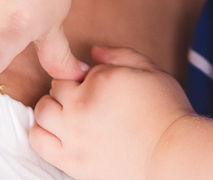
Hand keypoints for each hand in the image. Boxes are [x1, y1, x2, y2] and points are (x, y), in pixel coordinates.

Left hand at [31, 45, 195, 179]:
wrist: (173, 156)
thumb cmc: (167, 112)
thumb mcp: (150, 71)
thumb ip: (119, 55)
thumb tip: (94, 51)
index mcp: (99, 82)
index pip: (73, 69)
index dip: (84, 76)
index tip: (98, 87)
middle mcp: (80, 107)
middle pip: (54, 89)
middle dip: (67, 90)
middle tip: (86, 101)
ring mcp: (73, 136)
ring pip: (41, 112)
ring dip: (52, 109)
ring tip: (71, 116)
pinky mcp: (71, 161)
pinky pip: (38, 141)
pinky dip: (41, 132)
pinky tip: (59, 132)